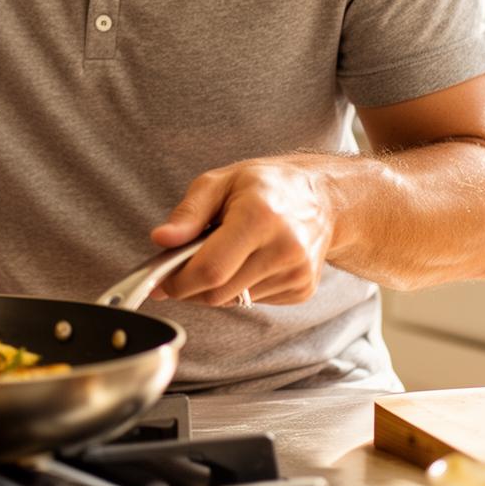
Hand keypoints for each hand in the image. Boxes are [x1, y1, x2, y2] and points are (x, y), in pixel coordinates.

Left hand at [148, 156, 332, 306]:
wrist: (323, 198)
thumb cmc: (266, 185)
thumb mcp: (220, 182)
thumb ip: (188, 214)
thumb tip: (161, 240)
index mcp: (260, 217)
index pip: (210, 269)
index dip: (178, 281)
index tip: (163, 279)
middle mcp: (284, 248)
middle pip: (218, 293)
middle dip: (191, 288)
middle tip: (183, 268)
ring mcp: (297, 273)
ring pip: (234, 301)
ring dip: (216, 287)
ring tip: (224, 254)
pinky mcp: (302, 290)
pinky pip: (254, 302)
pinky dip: (240, 288)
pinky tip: (249, 262)